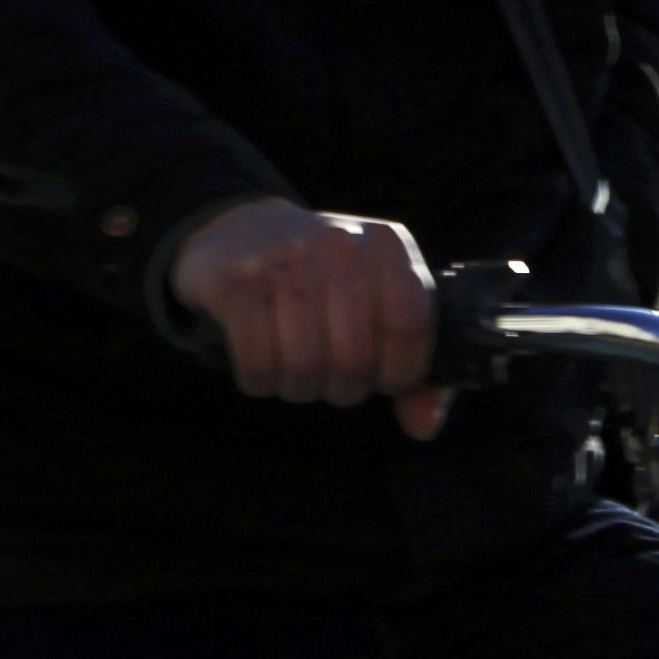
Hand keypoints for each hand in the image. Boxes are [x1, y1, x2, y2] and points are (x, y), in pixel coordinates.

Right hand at [168, 200, 449, 439]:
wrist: (246, 232)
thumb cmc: (328, 288)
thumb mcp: (383, 311)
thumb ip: (415, 373)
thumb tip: (422, 426)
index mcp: (386, 247)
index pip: (408, 324)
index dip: (397, 370)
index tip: (382, 376)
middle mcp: (337, 243)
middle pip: (354, 356)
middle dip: (344, 386)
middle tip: (332, 374)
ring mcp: (284, 257)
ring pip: (305, 365)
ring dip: (300, 385)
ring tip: (298, 367)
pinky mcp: (236, 280)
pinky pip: (258, 364)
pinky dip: (261, 379)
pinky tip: (265, 361)